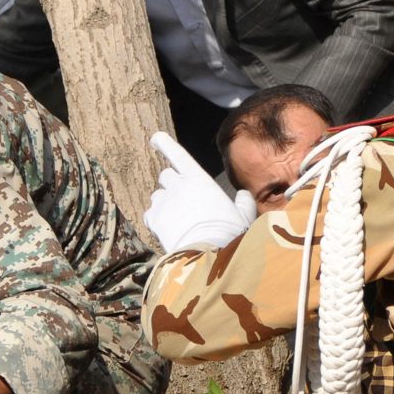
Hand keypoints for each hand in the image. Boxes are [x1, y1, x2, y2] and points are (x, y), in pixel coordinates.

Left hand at [143, 132, 257, 251]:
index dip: (165, 144)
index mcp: (199, 179)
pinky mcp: (153, 219)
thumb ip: (243, 202)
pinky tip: (169, 231)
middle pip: (165, 175)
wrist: (209, 255)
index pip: (178, 154)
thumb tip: (244, 196)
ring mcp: (164, 201)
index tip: (155, 138)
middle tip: (182, 200)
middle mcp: (178, 185)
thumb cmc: (229, 234)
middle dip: (171, 184)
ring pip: (157, 195)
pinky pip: (149, 214)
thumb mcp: (244, 215)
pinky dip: (156, 221)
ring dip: (164, 203)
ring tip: (178, 221)